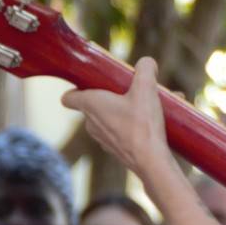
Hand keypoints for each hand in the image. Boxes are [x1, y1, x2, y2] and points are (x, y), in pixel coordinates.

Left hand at [61, 56, 169, 178]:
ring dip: (127, 110)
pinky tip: (156, 122)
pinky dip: (134, 125)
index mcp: (91, 104)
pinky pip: (121, 131)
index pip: (68, 97)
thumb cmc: (143, 124)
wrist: (151, 161)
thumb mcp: (147, 88)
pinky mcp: (116, 149)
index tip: (93, 84)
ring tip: (153, 106)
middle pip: (95, 104)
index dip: (77, 88)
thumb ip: (145, 69)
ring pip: (110, 118)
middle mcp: (91, 123)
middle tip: (133, 91)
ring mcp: (102, 138)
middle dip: (113, 96)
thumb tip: (147, 63)